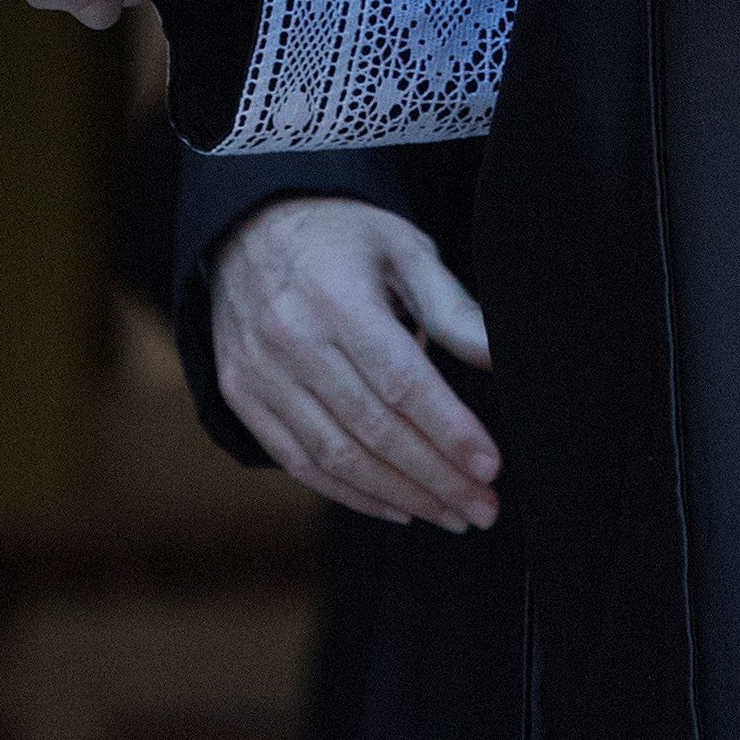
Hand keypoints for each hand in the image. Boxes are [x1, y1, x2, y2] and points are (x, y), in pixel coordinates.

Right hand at [208, 198, 498, 529]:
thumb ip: (450, 307)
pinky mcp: (242, 395)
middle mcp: (291, 339)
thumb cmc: (340, 238)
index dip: (448, 429)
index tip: (490, 466)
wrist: (248, 225)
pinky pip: (298, 461)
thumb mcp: (402, 249)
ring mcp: (260, 372)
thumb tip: (497, 356)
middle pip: (373, 428)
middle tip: (483, 507)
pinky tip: (396, 507)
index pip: (400, 380)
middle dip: (436, 477)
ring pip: (336, 455)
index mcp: (336, 297)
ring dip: (400, 495)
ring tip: (451, 514)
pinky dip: (350, 493)